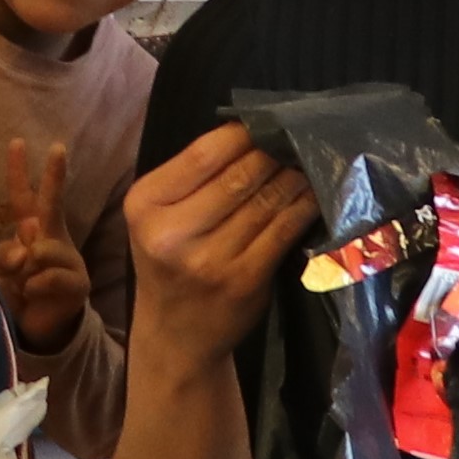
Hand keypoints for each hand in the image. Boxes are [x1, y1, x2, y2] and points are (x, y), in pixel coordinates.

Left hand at [0, 137, 88, 354]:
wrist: (39, 329)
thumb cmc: (17, 293)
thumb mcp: (0, 272)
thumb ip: (4, 254)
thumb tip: (27, 249)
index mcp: (32, 231)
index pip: (22, 197)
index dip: (18, 171)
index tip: (17, 142)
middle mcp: (52, 238)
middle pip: (51, 204)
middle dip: (53, 177)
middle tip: (57, 148)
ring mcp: (68, 259)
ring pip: (41, 249)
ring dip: (25, 268)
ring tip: (23, 284)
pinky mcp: (78, 283)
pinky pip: (47, 277)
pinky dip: (33, 287)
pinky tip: (32, 296)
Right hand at [125, 121, 316, 363]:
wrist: (175, 335)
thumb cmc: (170, 263)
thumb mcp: (159, 217)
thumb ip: (193, 178)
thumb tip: (252, 131)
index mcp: (146, 205)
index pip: (204, 154)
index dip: (244, 134)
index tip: (267, 124)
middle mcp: (173, 233)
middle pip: (239, 176)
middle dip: (274, 153)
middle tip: (297, 139)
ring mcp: (210, 260)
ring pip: (266, 201)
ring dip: (294, 177)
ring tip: (309, 161)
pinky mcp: (244, 280)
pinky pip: (283, 231)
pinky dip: (303, 207)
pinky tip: (313, 194)